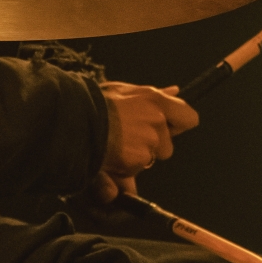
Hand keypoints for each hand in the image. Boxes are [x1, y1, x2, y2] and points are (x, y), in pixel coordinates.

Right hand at [93, 82, 197, 201]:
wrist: (72, 118)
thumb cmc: (94, 102)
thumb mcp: (123, 91)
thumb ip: (153, 94)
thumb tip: (175, 92)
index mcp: (156, 100)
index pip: (188, 118)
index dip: (178, 126)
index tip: (168, 128)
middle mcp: (156, 121)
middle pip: (166, 147)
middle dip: (150, 148)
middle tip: (126, 138)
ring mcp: (147, 142)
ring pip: (147, 160)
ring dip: (134, 158)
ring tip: (113, 145)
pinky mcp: (136, 160)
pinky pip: (133, 171)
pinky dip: (122, 169)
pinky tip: (108, 156)